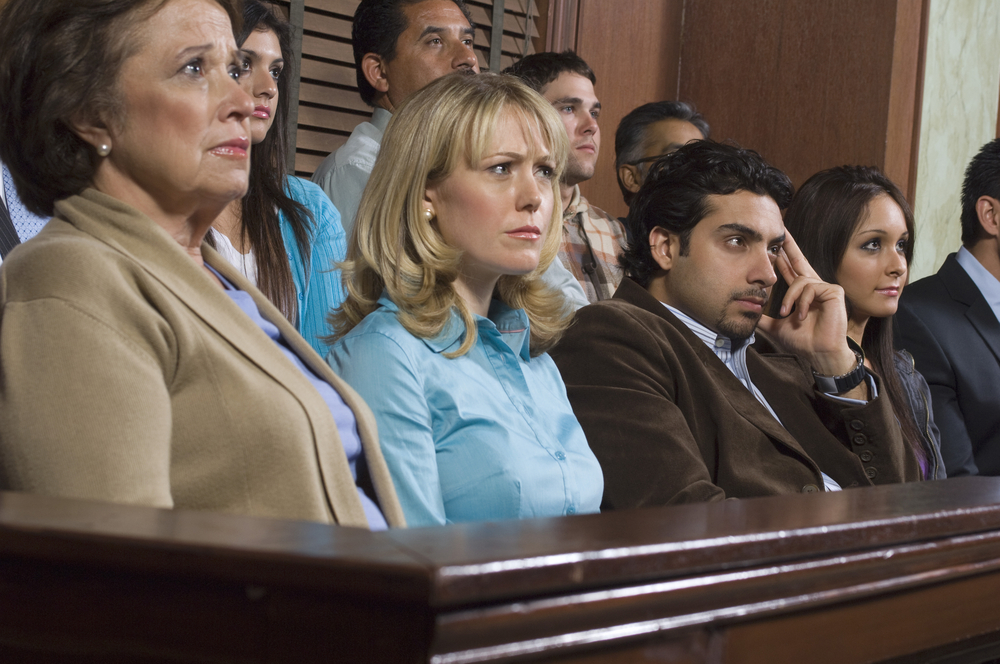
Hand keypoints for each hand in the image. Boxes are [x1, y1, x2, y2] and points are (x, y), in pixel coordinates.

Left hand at [757, 230, 857, 377]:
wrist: (817, 354)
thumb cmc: (801, 341)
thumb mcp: (775, 326)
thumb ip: (762, 317)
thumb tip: (745, 312)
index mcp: (801, 292)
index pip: (789, 268)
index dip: (782, 255)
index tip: (774, 241)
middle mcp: (813, 286)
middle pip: (798, 259)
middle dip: (789, 244)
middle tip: (780, 228)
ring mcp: (825, 288)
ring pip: (799, 280)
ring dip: (789, 298)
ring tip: (788, 314)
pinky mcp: (834, 291)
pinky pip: (810, 287)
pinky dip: (802, 302)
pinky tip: (802, 316)